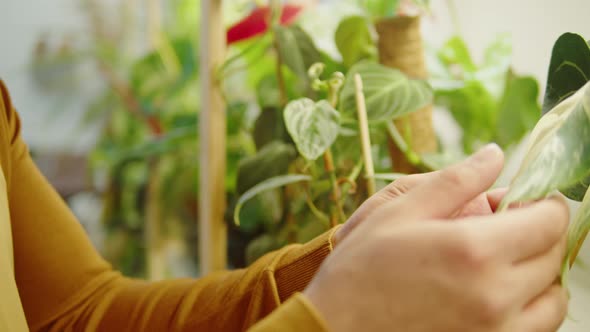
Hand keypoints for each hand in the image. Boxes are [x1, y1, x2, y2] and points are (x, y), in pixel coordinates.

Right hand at [305, 144, 568, 331]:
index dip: (544, 203)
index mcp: (474, 250)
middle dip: (539, 233)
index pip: (548, 221)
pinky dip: (530, 306)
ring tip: (505, 260)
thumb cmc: (360, 269)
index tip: (526, 199)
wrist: (336, 328)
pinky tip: (497, 291)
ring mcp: (495, 331)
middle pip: (553, 257)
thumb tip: (494, 155)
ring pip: (553, 300)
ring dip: (540, 274)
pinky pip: (535, 328)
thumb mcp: (399, 211)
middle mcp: (495, 295)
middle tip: (507, 224)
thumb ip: (456, 181)